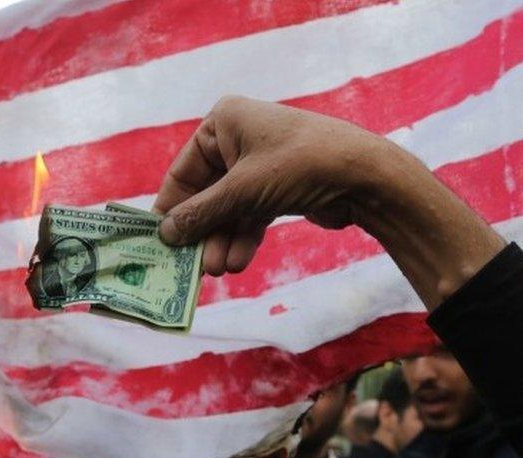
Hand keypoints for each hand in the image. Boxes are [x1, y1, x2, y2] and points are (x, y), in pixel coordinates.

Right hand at [154, 95, 393, 274]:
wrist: (365, 176)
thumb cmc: (299, 166)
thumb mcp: (243, 191)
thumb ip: (201, 213)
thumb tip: (165, 233)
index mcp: (224, 123)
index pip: (183, 171)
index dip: (171, 207)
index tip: (157, 241)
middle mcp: (238, 140)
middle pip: (206, 195)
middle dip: (202, 231)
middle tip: (191, 266)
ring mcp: (259, 166)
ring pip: (228, 210)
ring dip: (222, 240)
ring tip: (218, 270)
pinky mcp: (277, 189)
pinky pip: (249, 216)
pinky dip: (242, 238)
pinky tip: (237, 261)